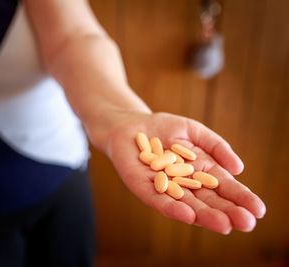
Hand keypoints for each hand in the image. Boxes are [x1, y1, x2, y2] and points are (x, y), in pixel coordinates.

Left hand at [105, 112, 265, 233]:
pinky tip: (188, 216)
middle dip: (226, 211)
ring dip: (204, 215)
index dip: (240, 198)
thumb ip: (216, 146)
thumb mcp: (194, 131)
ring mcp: (163, 187)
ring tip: (223, 224)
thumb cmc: (164, 128)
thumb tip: (238, 168)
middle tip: (246, 223)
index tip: (258, 209)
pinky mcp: (143, 187)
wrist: (130, 125)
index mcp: (199, 172)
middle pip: (207, 200)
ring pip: (186, 205)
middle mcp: (184, 185)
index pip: (223, 187)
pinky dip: (172, 208)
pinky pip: (158, 200)